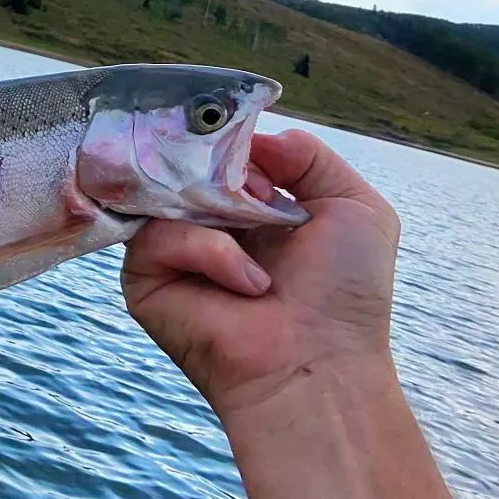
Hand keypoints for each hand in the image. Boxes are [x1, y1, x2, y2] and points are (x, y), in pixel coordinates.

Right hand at [121, 128, 398, 417]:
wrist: (319, 362)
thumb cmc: (344, 294)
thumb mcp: (354, 206)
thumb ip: (311, 155)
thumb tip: (254, 136)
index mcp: (245, 205)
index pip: (215, 148)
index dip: (233, 142)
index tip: (265, 162)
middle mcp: (203, 222)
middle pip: (183, 162)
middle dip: (224, 173)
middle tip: (263, 200)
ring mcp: (170, 251)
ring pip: (165, 193)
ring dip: (221, 217)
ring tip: (261, 255)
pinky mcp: (144, 279)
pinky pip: (157, 237)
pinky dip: (207, 253)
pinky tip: (245, 283)